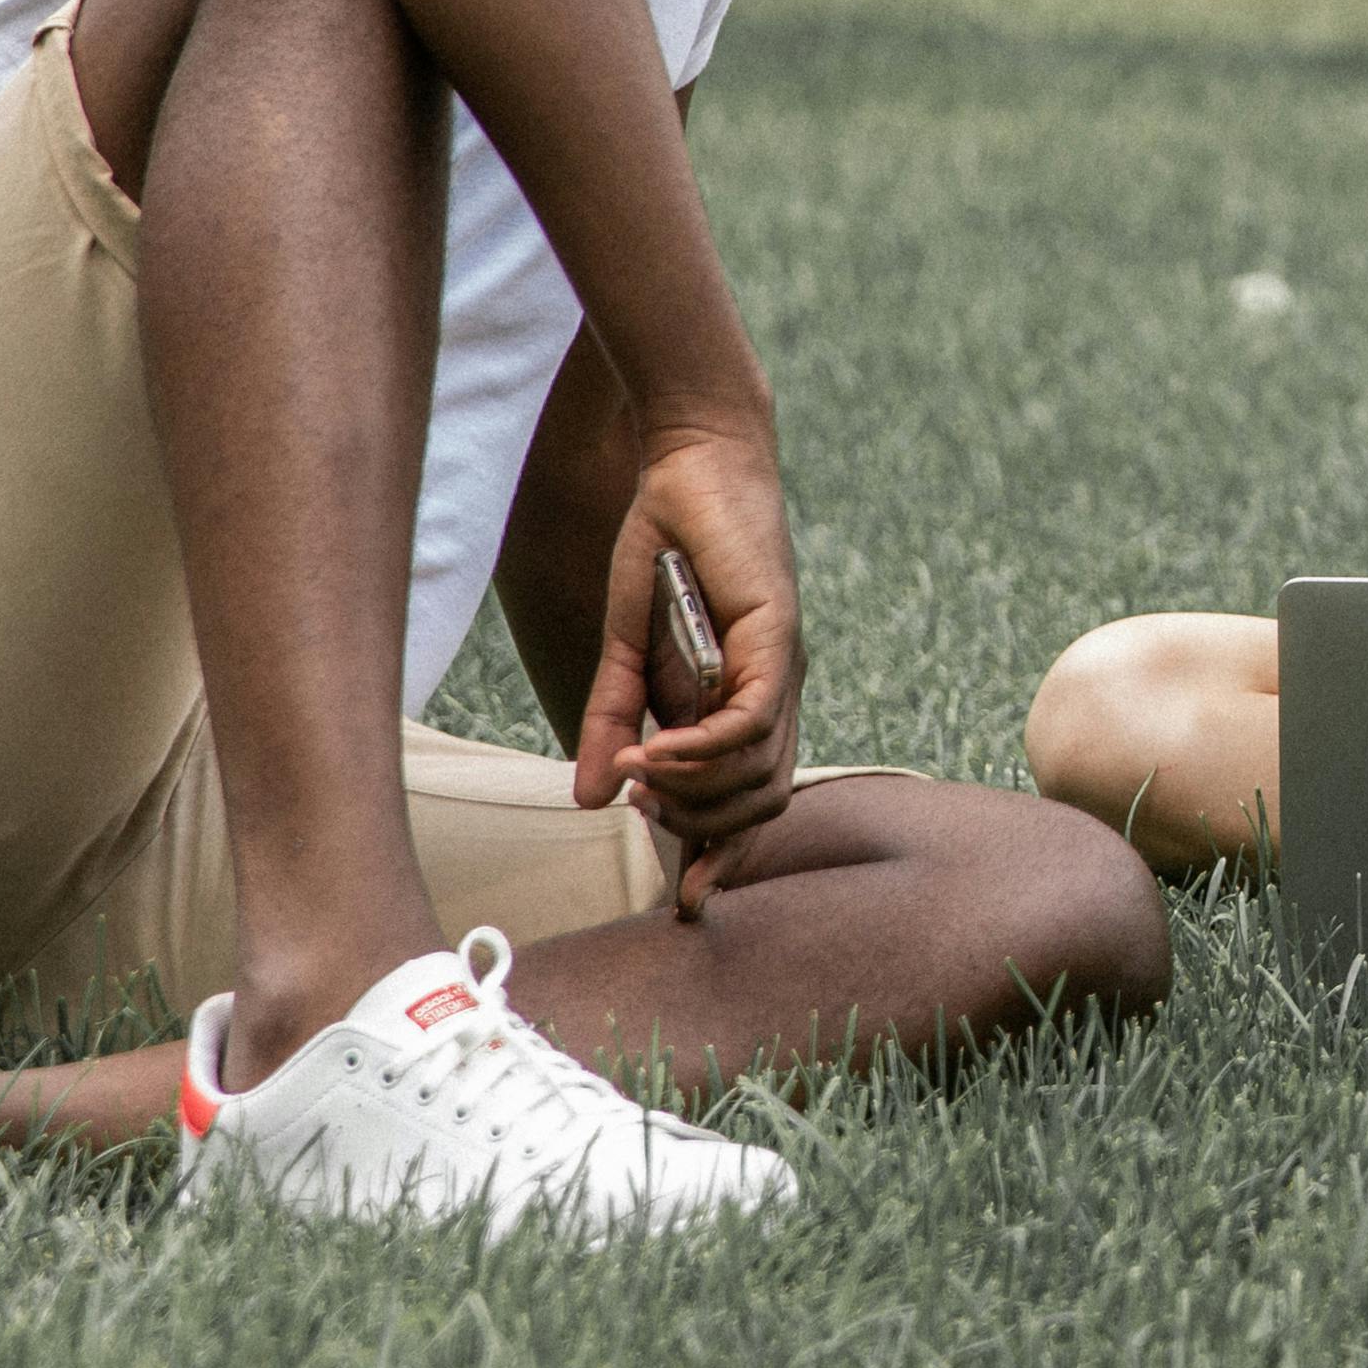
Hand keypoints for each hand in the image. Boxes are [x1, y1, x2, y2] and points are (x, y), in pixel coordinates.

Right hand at [586, 420, 801, 854]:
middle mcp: (776, 691)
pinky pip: (748, 721)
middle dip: (701, 830)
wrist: (688, 465)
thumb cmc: (664, 551)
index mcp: (748, 700)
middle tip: (642, 812)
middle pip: (759, 804)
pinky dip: (699, 749)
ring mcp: (781, 666)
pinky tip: (652, 751)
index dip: (724, 857)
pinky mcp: (775, 635)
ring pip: (758, 774)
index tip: (686, 901)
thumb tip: (586, 799)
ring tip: (638, 772)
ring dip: (691, 790)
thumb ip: (612, 721)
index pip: (754, 801)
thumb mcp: (625, 650)